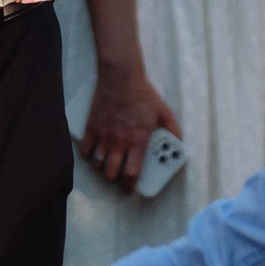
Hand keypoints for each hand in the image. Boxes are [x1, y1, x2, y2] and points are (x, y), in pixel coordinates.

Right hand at [79, 64, 178, 187]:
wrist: (121, 76)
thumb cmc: (142, 93)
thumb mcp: (163, 111)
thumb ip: (172, 129)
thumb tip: (178, 141)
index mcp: (138, 140)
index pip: (131, 173)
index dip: (129, 186)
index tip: (129, 189)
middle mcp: (120, 141)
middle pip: (111, 173)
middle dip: (115, 180)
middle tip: (118, 177)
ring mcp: (103, 135)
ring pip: (98, 164)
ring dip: (102, 169)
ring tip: (106, 166)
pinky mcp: (91, 127)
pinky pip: (86, 150)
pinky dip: (88, 155)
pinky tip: (93, 153)